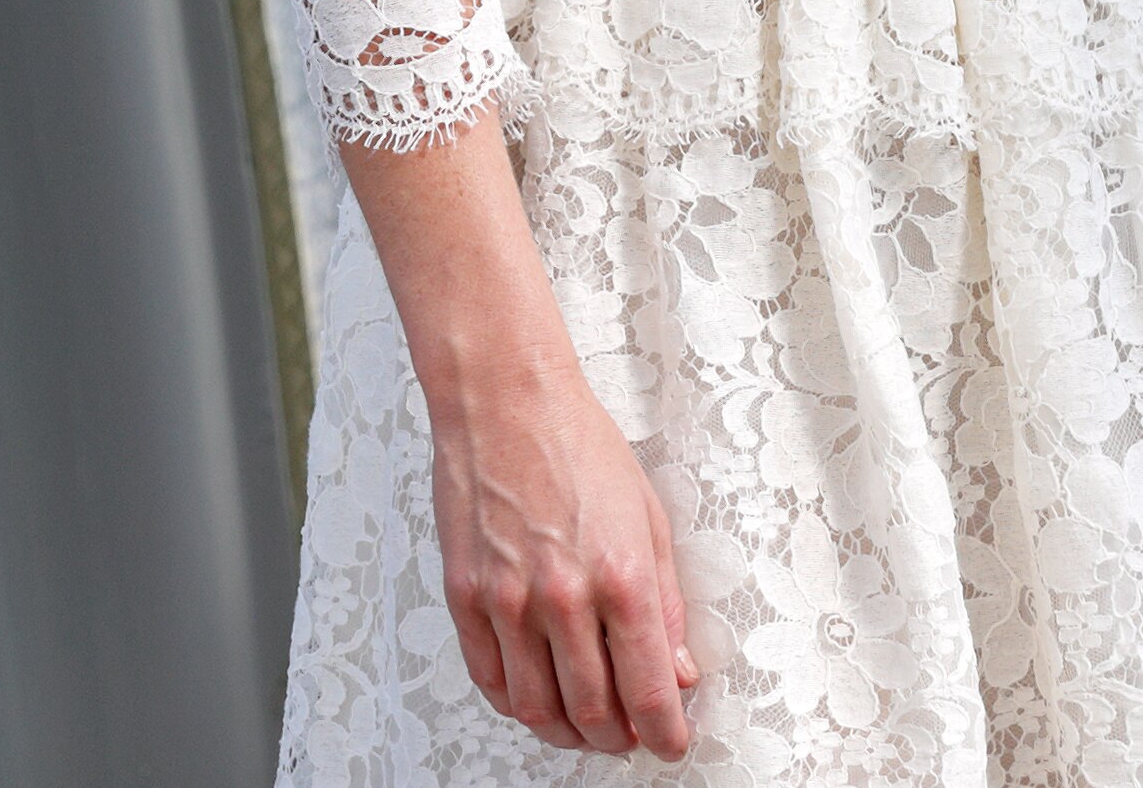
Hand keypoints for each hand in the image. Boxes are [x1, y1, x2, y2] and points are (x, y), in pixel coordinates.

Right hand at [431, 352, 698, 758]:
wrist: (506, 400)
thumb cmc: (577, 442)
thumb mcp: (648, 516)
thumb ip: (666, 602)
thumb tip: (677, 669)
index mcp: (620, 574)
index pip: (650, 690)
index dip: (666, 732)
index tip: (672, 742)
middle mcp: (563, 596)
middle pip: (594, 712)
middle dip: (619, 738)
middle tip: (631, 734)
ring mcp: (508, 601)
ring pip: (538, 709)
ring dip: (568, 733)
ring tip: (587, 725)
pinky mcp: (465, 598)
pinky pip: (490, 680)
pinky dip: (517, 705)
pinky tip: (537, 697)